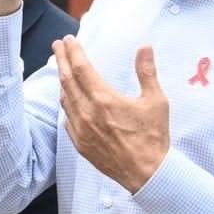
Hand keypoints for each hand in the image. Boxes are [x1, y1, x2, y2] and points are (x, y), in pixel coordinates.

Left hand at [55, 38, 168, 192]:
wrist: (146, 173)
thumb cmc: (153, 137)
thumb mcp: (155, 101)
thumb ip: (147, 72)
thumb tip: (145, 48)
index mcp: (104, 99)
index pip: (81, 68)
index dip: (73, 51)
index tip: (69, 40)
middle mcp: (87, 113)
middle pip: (67, 80)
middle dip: (61, 59)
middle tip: (57, 45)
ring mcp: (81, 129)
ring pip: (65, 99)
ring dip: (62, 81)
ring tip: (62, 69)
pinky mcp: (80, 144)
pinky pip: (68, 118)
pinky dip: (66, 104)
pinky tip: (69, 99)